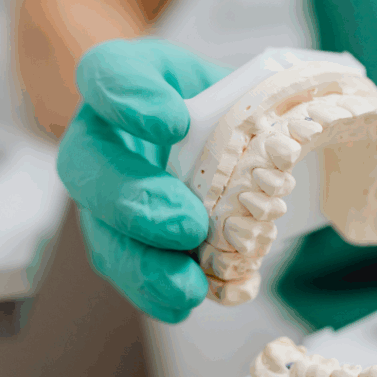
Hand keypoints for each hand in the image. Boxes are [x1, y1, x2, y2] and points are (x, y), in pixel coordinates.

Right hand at [56, 38, 230, 322]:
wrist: (208, 135)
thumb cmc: (217, 103)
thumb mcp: (233, 80)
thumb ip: (250, 98)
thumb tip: (290, 140)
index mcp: (122, 81)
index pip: (107, 74)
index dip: (130, 98)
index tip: (172, 123)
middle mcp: (100, 138)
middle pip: (87, 166)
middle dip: (135, 202)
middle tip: (186, 224)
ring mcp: (104, 195)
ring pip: (100, 231)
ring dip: (141, 264)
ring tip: (186, 285)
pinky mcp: (122, 240)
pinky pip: (126, 270)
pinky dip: (154, 293)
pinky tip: (183, 302)